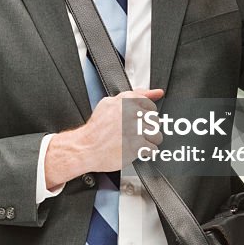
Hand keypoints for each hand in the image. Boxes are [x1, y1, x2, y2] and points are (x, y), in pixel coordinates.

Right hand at [44, 88, 163, 189]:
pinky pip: (153, 149)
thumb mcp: (110, 103)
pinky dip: (144, 152)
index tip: (136, 121)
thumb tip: (158, 92)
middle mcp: (132, 112)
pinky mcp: (137, 146)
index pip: (150, 105)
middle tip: (131, 133)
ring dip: (147, 141)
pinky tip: (132, 149)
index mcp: (126, 100)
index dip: (144, 115)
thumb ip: (136, 95)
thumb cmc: (97, 129)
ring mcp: (136, 129)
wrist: (85, 148)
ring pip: (157, 136)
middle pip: (155, 121)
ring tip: (133, 142)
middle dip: (146, 129)